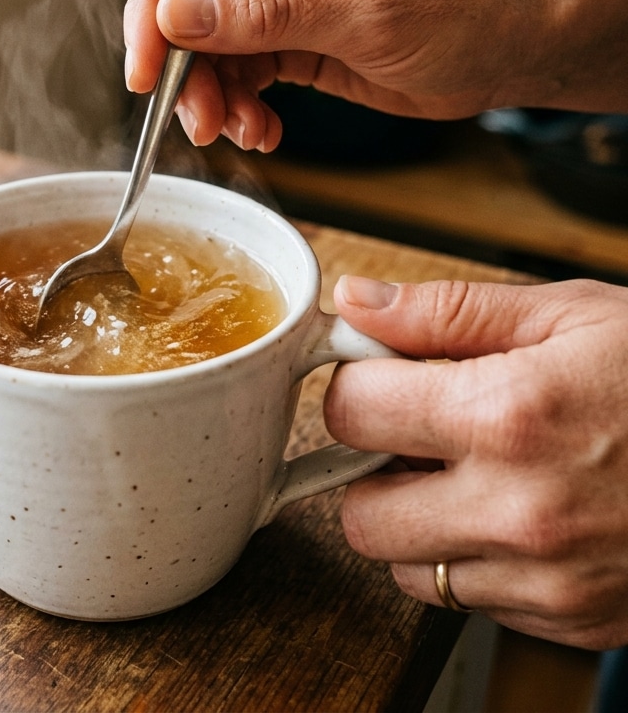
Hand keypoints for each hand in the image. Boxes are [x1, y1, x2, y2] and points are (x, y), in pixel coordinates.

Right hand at [124, 0, 627, 150]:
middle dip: (186, 62)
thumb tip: (175, 15)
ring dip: (212, 92)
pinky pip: (239, 65)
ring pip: (209, 38)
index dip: (157, 3)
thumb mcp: (365, 16)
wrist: (511, 49)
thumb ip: (265, 15)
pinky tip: (261, 130)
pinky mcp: (289, 28)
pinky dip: (240, 103)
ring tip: (237, 131)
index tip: (145, 68)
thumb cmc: (464, 13)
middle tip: (193, 118)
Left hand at [323, 274, 627, 649]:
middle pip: (359, 513)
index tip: (375, 375)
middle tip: (414, 432)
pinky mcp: (575, 621)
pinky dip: (474, 558)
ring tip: (474, 471)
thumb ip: (444, 311)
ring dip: (417, 520)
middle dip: (369, 467)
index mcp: (507, 415)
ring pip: (408, 568)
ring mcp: (549, 580)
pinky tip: (520, 510)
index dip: (354, 384)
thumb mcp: (565, 312)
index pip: (348, 413)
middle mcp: (519, 511)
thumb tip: (355, 302)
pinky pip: (473, 599)